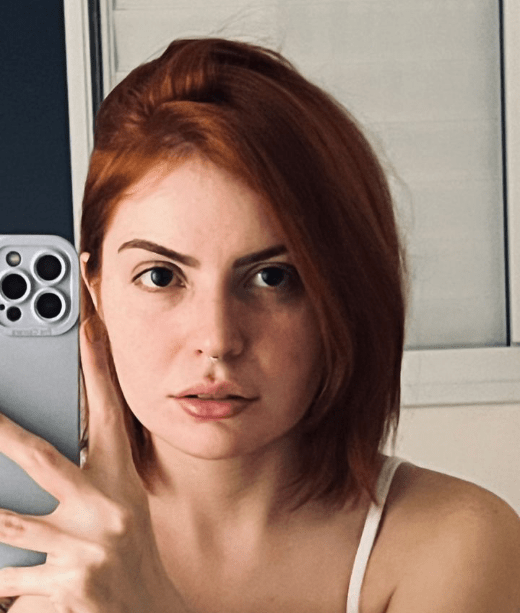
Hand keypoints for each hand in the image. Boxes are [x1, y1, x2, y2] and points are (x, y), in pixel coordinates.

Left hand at [0, 321, 186, 612]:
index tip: (87, 326)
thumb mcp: (121, 500)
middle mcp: (104, 507)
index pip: (107, 410)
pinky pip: (12, 580)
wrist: (146, 608)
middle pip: (41, 457)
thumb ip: (90, 468)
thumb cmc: (130, 543)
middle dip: (1, 432)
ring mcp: (84, 548)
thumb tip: (47, 441)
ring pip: (9, 524)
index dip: (97, 366)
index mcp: (118, 478)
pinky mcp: (66, 586)